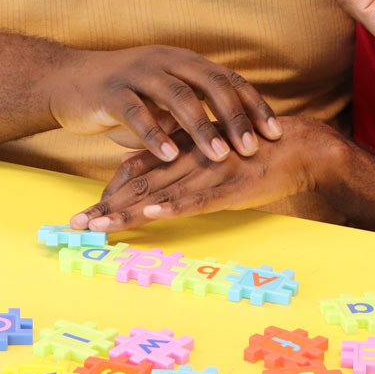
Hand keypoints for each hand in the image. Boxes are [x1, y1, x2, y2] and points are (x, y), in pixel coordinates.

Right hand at [45, 46, 281, 163]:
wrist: (68, 82)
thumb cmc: (126, 96)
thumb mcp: (166, 98)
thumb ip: (196, 111)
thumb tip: (238, 136)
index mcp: (185, 62)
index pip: (229, 80)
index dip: (253, 106)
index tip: (275, 133)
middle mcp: (166, 61)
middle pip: (209, 84)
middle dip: (234, 117)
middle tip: (252, 147)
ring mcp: (137, 73)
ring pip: (177, 97)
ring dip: (201, 127)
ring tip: (220, 154)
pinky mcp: (110, 91)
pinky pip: (136, 111)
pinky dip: (155, 134)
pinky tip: (170, 155)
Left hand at [68, 117, 331, 231]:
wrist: (299, 146)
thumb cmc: (254, 148)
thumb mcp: (208, 147)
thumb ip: (172, 154)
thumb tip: (129, 164)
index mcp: (184, 148)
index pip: (138, 170)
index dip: (110, 191)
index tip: (86, 212)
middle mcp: (190, 158)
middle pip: (140, 185)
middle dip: (106, 207)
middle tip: (75, 226)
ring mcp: (209, 172)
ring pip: (162, 193)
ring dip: (128, 212)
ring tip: (99, 227)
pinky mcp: (229, 186)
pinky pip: (196, 199)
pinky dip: (173, 206)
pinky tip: (151, 214)